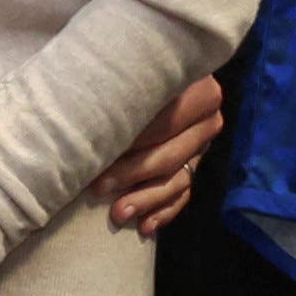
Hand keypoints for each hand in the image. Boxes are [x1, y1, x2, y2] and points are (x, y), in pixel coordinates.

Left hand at [101, 74, 226, 235]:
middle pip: (170, 154)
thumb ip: (124, 91)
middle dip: (132, 174)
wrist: (142, 74)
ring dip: (146, 199)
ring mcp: (203, 146)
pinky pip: (184, 193)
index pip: (166, 122)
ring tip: (118, 214)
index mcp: (198, 88)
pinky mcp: (196, 166)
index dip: (133, 142)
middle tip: (98, 189)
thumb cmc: (124, 69)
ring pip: (177, 179)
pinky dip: (164, 211)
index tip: (98, 158)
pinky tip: (146, 226)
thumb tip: (87, 117)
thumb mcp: (128, 72)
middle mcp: (208, 118)